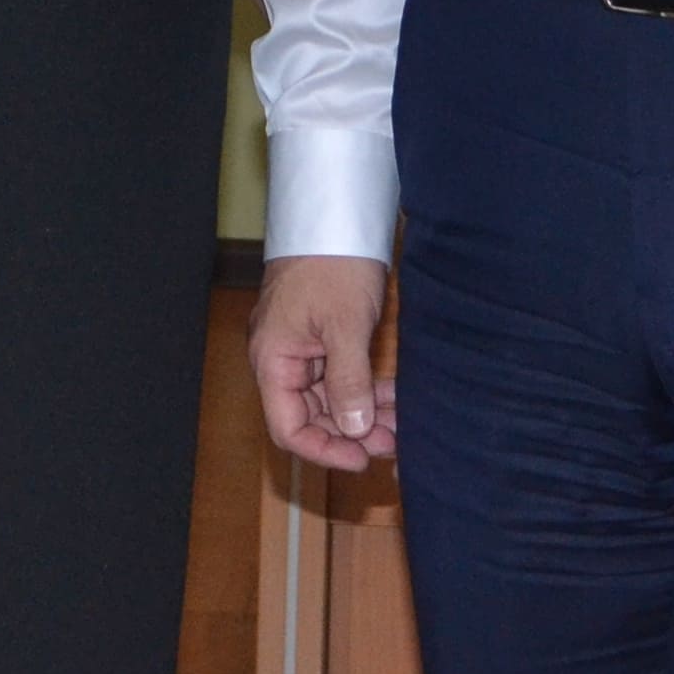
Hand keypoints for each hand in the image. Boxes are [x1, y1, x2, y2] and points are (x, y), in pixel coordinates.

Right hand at [251, 254, 395, 471]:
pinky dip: (364, 390)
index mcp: (273, 361)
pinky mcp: (321, 337)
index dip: (324, 451)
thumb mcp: (345, 326)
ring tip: (400, 424)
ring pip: (329, 398)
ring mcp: (301, 348)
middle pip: (310, 417)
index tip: (363, 459)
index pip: (289, 428)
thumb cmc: (333, 263)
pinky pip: (339, 376)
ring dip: (362, 414)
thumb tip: (354, 431)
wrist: (338, 214)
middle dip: (350, 434)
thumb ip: (348, 382)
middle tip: (393, 443)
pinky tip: (393, 398)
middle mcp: (281, 360)